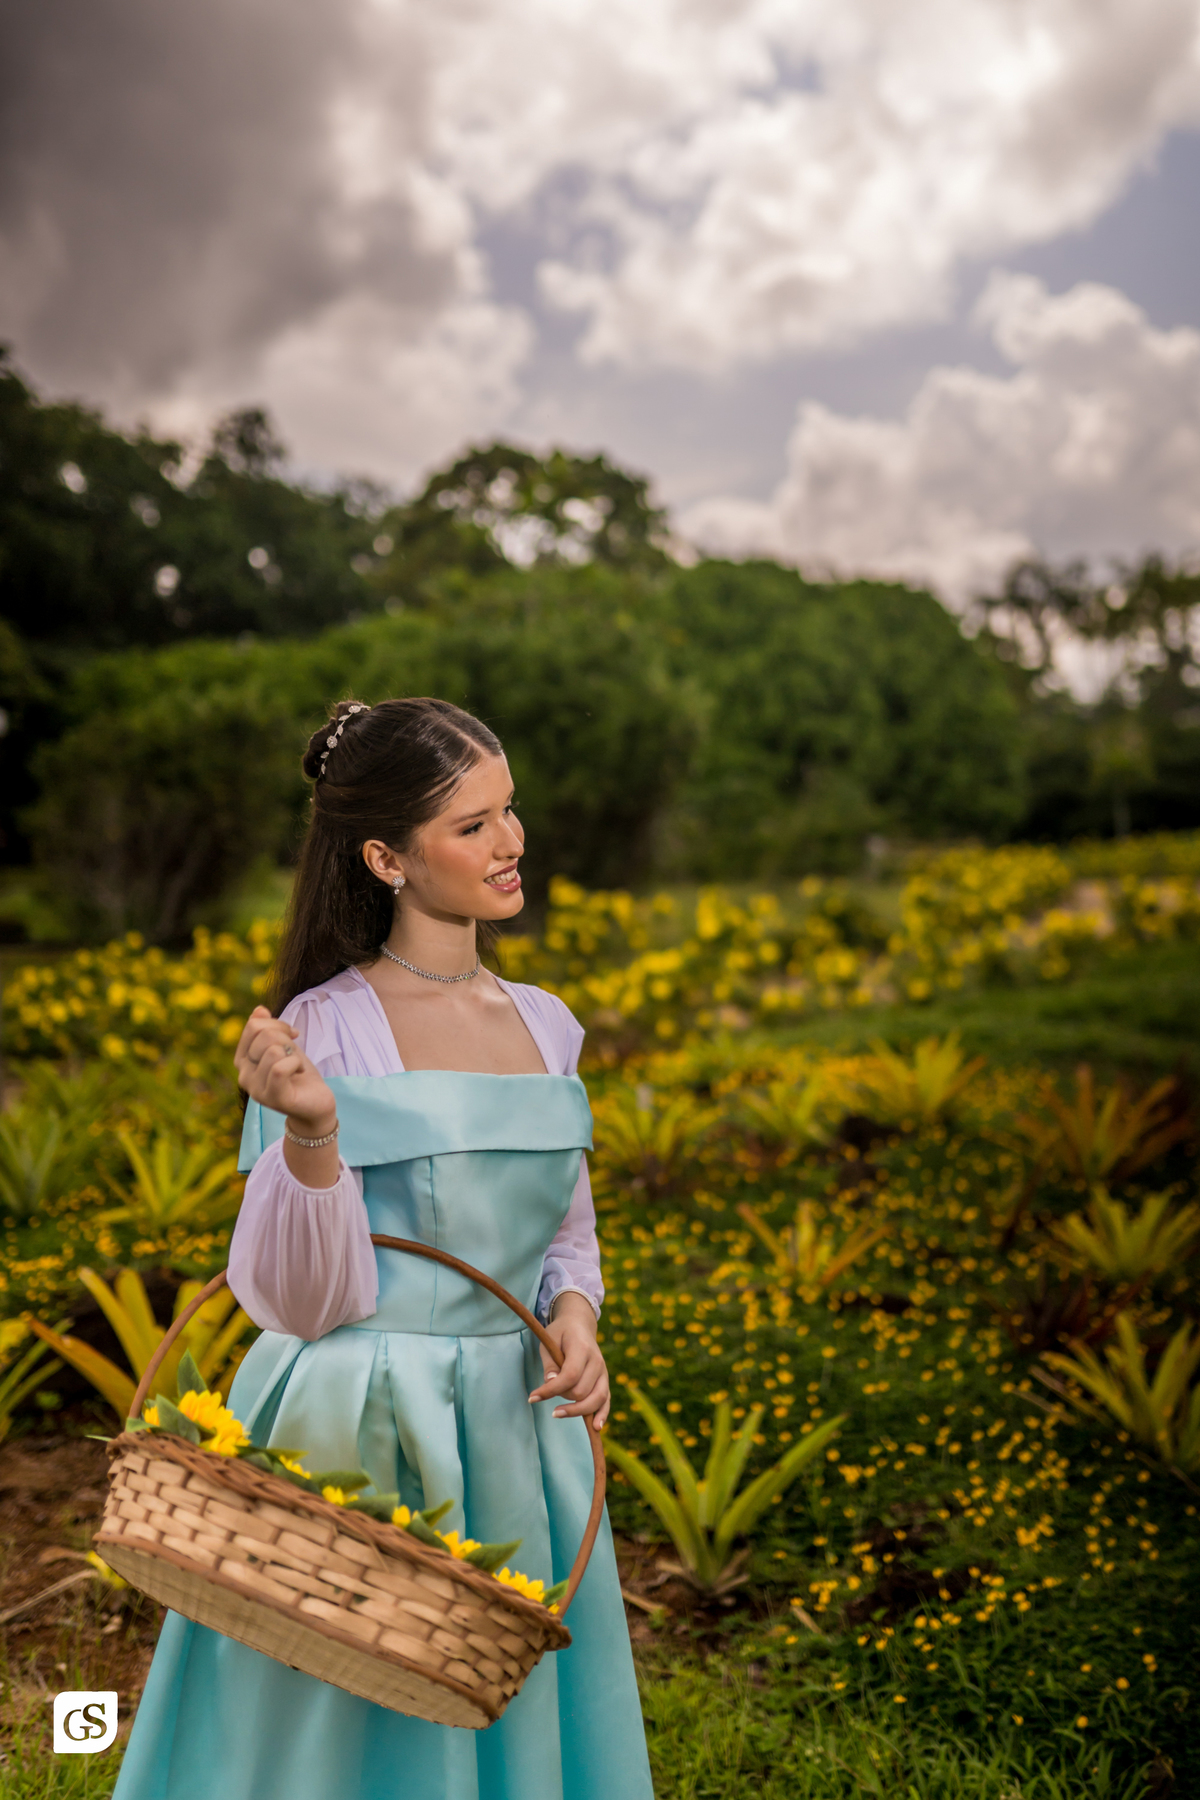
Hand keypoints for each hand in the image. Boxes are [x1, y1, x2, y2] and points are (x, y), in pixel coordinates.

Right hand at [233, 1005, 335, 1133]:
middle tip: (294, 1056)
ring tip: (296, 1068)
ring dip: (293, 1055)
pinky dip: (295, 1064)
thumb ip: (268, 1029)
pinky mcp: (272, 1098)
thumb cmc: (298, 1073)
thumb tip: (259, 1010)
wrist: (316, 1103)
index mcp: (242, 1060)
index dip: (277, 1024)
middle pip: (263, 1035)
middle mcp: (243, 1075)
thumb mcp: (284, 1046)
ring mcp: (256, 1089)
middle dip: (286, 1040)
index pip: (253, 1026)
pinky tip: (298, 1073)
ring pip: (272, 1050)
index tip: (291, 1035)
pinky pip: (280, 1068)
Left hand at [529, 1293, 609, 1431]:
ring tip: (557, 1413)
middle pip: (581, 1391)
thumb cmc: (560, 1333)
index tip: (532, 1397)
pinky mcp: (605, 1381)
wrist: (579, 1325)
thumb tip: (550, 1382)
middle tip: (547, 1392)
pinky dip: (602, 1414)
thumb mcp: (549, 1341)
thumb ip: (550, 1363)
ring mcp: (604, 1372)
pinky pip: (606, 1401)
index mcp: (582, 1348)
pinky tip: (596, 1427)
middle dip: (562, 1397)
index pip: (569, 1376)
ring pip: (596, 1399)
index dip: (551, 1390)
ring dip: (576, 1410)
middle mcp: (597, 1361)